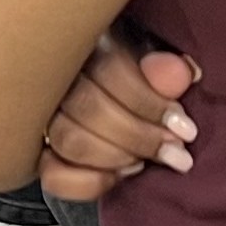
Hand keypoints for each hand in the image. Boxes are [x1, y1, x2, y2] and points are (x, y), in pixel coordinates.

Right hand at [37, 35, 198, 202]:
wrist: (116, 94)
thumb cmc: (138, 72)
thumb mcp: (158, 63)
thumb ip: (168, 68)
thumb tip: (183, 74)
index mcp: (88, 41)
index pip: (110, 70)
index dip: (150, 104)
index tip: (184, 127)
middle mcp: (58, 74)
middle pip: (89, 108)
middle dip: (140, 137)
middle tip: (175, 152)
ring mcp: (43, 115)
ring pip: (69, 141)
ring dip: (116, 158)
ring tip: (145, 161)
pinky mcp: (41, 151)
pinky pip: (53, 176)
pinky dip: (87, 183)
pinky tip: (115, 177)